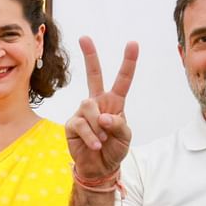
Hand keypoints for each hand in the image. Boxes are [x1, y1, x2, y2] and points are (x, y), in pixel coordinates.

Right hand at [65, 37, 138, 178]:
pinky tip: (95, 144)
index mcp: (115, 103)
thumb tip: (104, 116)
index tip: (132, 43)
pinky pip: (81, 124)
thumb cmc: (114, 150)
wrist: (99, 167)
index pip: (122, 80)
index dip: (128, 62)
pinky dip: (90, 136)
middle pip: (93, 75)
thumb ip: (119, 125)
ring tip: (102, 140)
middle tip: (84, 37)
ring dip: (98, 125)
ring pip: (89, 106)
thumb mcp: (125, 138)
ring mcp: (83, 112)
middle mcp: (98, 103)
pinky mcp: (72, 123)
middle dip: (90, 56)